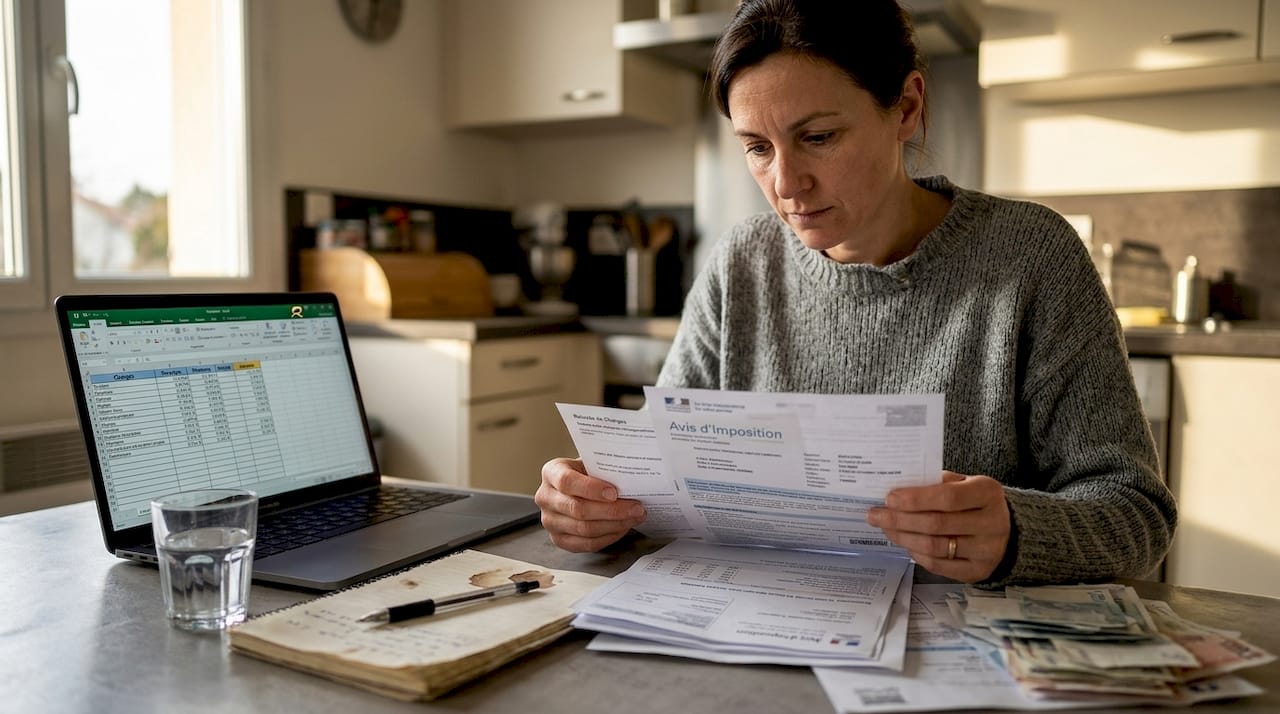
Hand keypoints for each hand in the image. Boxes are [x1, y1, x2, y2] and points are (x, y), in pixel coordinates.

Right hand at [535, 457, 646, 551]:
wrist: (577, 488)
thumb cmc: (587, 473)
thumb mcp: (591, 463)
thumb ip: (604, 469)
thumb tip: (632, 479)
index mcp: (551, 472)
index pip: (567, 482)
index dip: (591, 489)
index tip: (615, 492)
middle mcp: (545, 497)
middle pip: (578, 509)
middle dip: (612, 511)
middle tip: (637, 508)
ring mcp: (550, 521)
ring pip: (584, 529)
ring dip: (614, 525)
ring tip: (634, 517)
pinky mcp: (559, 539)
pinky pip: (586, 544)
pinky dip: (608, 537)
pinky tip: (622, 528)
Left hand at [865, 471, 1010, 581]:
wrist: (1007, 530)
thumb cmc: (974, 501)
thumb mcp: (963, 483)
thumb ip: (936, 484)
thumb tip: (898, 489)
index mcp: (988, 493)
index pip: (947, 497)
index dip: (915, 499)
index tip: (889, 498)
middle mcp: (993, 523)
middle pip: (937, 524)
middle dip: (900, 519)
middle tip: (875, 514)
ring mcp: (987, 551)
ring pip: (934, 547)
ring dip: (903, 537)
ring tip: (885, 527)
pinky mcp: (978, 571)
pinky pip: (938, 565)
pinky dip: (916, 553)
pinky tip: (904, 542)